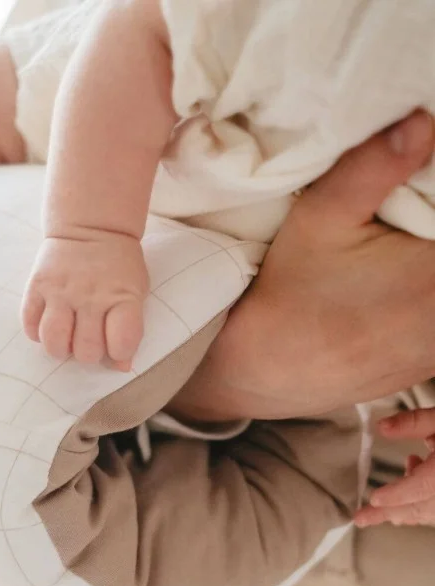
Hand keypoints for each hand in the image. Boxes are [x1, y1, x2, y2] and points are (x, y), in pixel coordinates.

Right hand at [21, 234, 148, 370]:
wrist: (92, 225)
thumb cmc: (119, 267)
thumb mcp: (136, 292)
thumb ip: (130, 328)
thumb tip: (121, 367)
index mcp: (122, 296)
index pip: (121, 343)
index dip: (119, 353)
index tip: (115, 346)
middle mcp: (90, 295)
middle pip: (85, 350)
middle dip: (87, 354)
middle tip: (87, 340)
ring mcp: (60, 290)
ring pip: (53, 342)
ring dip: (60, 348)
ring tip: (66, 338)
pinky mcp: (36, 285)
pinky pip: (30, 324)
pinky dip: (37, 333)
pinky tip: (49, 323)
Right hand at [168, 110, 434, 422]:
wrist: (262, 371)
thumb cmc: (285, 295)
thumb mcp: (317, 218)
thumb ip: (372, 165)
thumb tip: (423, 120)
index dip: (431, 199)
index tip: (411, 189)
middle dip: (426, 227)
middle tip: (398, 221)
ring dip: (421, 263)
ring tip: (391, 256)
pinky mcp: (430, 362)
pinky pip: (434, 319)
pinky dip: (419, 297)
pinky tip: (389, 292)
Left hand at [355, 409, 434, 526]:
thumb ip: (413, 422)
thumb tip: (381, 427)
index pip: (422, 487)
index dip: (396, 495)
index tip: (374, 500)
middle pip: (423, 507)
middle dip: (391, 512)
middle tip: (362, 518)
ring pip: (432, 513)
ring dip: (406, 510)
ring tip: (381, 505)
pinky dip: (424, 506)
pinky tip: (412, 489)